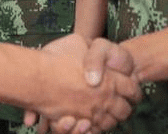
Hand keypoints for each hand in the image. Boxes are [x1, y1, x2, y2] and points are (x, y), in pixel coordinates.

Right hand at [23, 35, 139, 133]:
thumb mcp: (79, 42)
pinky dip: (92, 129)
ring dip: (110, 120)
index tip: (132, 92)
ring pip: (110, 124)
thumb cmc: (56, 57)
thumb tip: (104, 63)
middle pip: (124, 111)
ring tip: (105, 113)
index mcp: (110, 79)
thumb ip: (95, 51)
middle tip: (122, 105)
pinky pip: (92, 131)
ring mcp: (91, 113)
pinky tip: (89, 122)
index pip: (132, 90)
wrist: (33, 77)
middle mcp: (104, 99)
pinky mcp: (77, 124)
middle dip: (125, 108)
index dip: (134, 91)